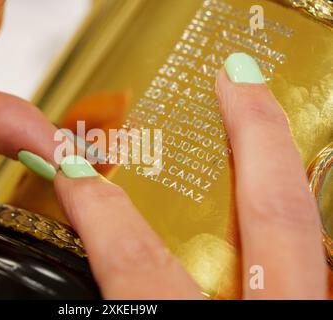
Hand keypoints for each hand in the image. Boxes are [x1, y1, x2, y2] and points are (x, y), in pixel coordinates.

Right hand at [37, 53, 324, 298]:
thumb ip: (110, 301)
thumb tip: (80, 283)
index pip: (138, 263)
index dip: (99, 210)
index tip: (74, 168)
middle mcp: (271, 319)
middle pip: (268, 215)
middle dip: (253, 135)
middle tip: (236, 80)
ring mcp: (308, 315)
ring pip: (308, 231)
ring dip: (283, 171)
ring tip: (265, 125)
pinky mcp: (320, 315)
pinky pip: (319, 262)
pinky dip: (297, 223)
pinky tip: (273, 206)